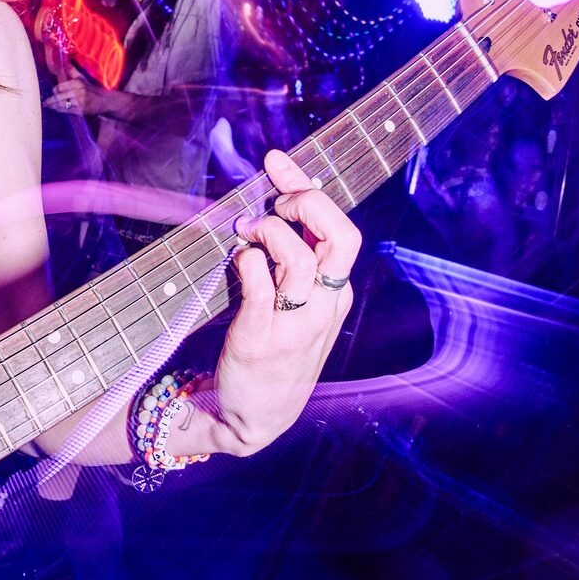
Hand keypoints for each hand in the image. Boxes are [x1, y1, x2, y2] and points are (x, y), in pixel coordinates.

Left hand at [45, 76, 101, 114]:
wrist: (102, 100)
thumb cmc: (90, 89)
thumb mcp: (82, 78)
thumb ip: (72, 71)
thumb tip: (65, 62)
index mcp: (77, 83)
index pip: (60, 87)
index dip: (55, 90)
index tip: (53, 91)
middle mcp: (78, 92)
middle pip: (59, 97)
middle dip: (51, 100)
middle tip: (45, 102)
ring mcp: (79, 102)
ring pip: (62, 104)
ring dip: (53, 106)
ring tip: (48, 106)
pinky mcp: (80, 110)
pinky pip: (67, 110)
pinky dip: (60, 110)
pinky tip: (56, 109)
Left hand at [199, 148, 360, 455]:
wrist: (252, 417)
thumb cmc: (270, 351)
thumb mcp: (296, 307)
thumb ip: (290, 262)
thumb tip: (271, 205)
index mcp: (335, 294)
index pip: (341, 229)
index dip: (308, 188)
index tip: (276, 162)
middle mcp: (324, 306)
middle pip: (339, 236)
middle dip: (304, 202)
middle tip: (270, 203)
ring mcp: (296, 324)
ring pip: (299, 257)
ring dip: (268, 232)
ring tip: (244, 233)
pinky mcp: (260, 339)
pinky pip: (260, 286)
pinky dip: (248, 262)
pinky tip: (237, 260)